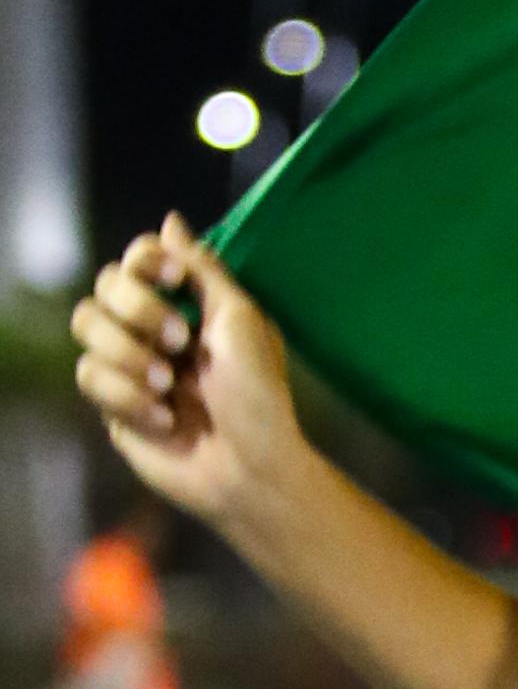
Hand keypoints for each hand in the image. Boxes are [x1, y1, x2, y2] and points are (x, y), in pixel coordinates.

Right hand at [69, 210, 306, 527]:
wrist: (250, 467)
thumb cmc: (259, 395)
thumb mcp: (241, 321)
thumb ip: (203, 270)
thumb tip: (171, 221)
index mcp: (189, 305)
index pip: (139, 259)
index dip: (146, 260)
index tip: (173, 277)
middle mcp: (154, 329)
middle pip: (105, 286)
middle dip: (139, 309)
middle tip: (180, 340)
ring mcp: (130, 364)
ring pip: (87, 327)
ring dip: (130, 354)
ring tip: (170, 385)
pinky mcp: (113, 403)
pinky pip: (90, 376)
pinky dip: (128, 396)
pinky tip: (165, 418)